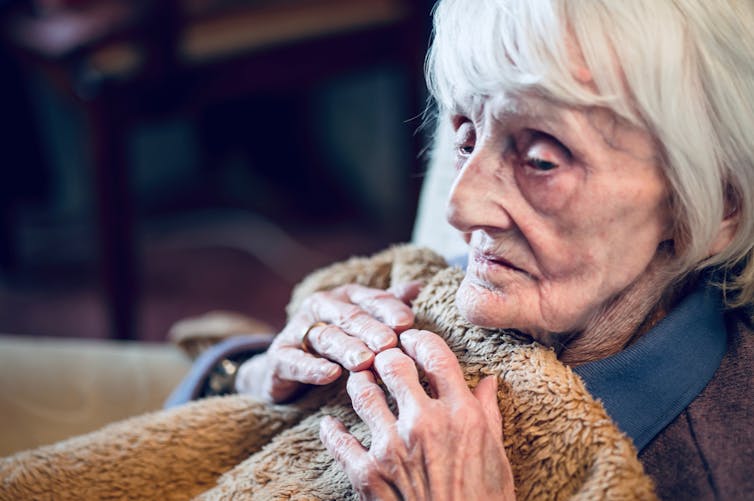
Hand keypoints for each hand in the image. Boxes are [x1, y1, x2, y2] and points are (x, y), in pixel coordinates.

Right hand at [235, 281, 422, 402]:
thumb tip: (418, 286)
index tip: (407, 323)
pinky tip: (330, 374)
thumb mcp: (364, 321)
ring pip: (326, 338)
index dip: (389, 310)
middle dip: (370, 330)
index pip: (371, 299)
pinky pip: (295, 361)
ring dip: (346, 349)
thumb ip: (388, 304)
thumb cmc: (337, 341)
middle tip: (388, 344)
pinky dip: (312, 368)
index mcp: (345, 296)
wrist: (286, 367)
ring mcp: (297, 331)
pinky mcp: (280, 357)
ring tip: (365, 361)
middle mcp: (321, 308)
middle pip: (349, 317)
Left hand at [319, 329, 515, 500]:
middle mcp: (424, 423)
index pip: (434, 354)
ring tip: (360, 380)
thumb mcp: (496, 458)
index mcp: (460, 414)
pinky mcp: (366, 474)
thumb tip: (487, 382)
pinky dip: (332, 430)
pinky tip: (331, 424)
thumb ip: (487, 414)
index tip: (411, 339)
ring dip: (359, 382)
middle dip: (385, 355)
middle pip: (392, 365)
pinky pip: (338, 441)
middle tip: (382, 357)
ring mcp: (391, 447)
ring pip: (362, 392)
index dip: (419, 339)